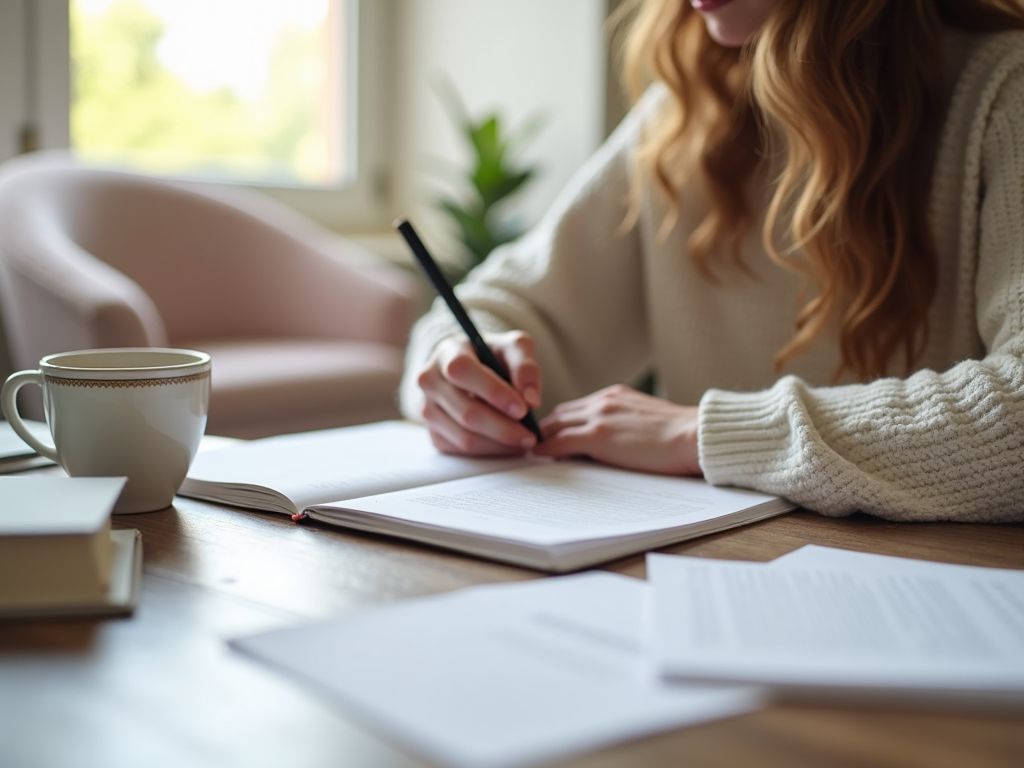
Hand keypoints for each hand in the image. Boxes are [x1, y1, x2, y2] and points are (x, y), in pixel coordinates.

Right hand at [417, 330, 541, 455]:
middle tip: (531, 436)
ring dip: (499, 444)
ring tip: (524, 442)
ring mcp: (428, 409)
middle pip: (465, 412)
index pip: (462, 371)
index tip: (523, 409)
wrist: (471, 369)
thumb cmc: (493, 356)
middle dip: (503, 428)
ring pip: (464, 437)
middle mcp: (431, 381)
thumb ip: (525, 367)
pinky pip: (461, 450)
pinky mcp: (434, 433)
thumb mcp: (514, 347)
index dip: (493, 392)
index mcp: (447, 353)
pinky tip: (508, 445)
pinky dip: (489, 451)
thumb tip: (531, 400)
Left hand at [533, 385, 701, 475]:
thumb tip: (608, 442)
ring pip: (555, 425)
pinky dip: (544, 449)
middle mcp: (603, 400)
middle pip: (560, 414)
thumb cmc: (680, 435)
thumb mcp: (646, 419)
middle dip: (543, 429)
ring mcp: (599, 416)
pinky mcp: (598, 436)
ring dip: (539, 438)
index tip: (547, 434)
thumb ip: (623, 423)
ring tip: (526, 452)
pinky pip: (560, 442)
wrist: (694, 435)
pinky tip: (535, 456)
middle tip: (528, 443)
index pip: (575, 408)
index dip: (558, 422)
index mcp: (615, 395)